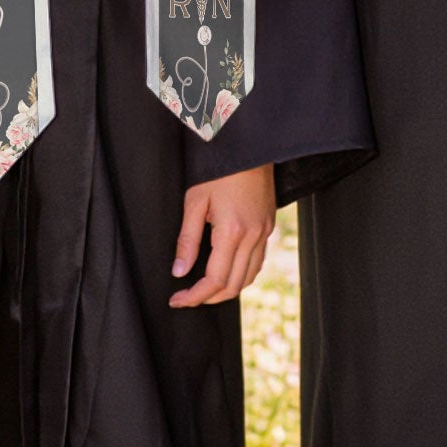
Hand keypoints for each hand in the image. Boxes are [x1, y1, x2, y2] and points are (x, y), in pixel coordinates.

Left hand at [169, 163, 275, 307]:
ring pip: (249, 276)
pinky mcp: (269, 225)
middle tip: (187, 297)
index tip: (177, 300)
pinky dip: (242, 274)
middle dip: (209, 298)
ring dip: (227, 289)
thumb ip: (187, 240)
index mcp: (232, 231)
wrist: (249, 146)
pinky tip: (227, 270)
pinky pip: (258, 261)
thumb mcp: (195, 201)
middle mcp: (253, 235)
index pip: (214, 280)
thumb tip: (179, 271)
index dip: (194, 296)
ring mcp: (264, 231)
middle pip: (233, 285)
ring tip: (205, 289)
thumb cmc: (219, 169)